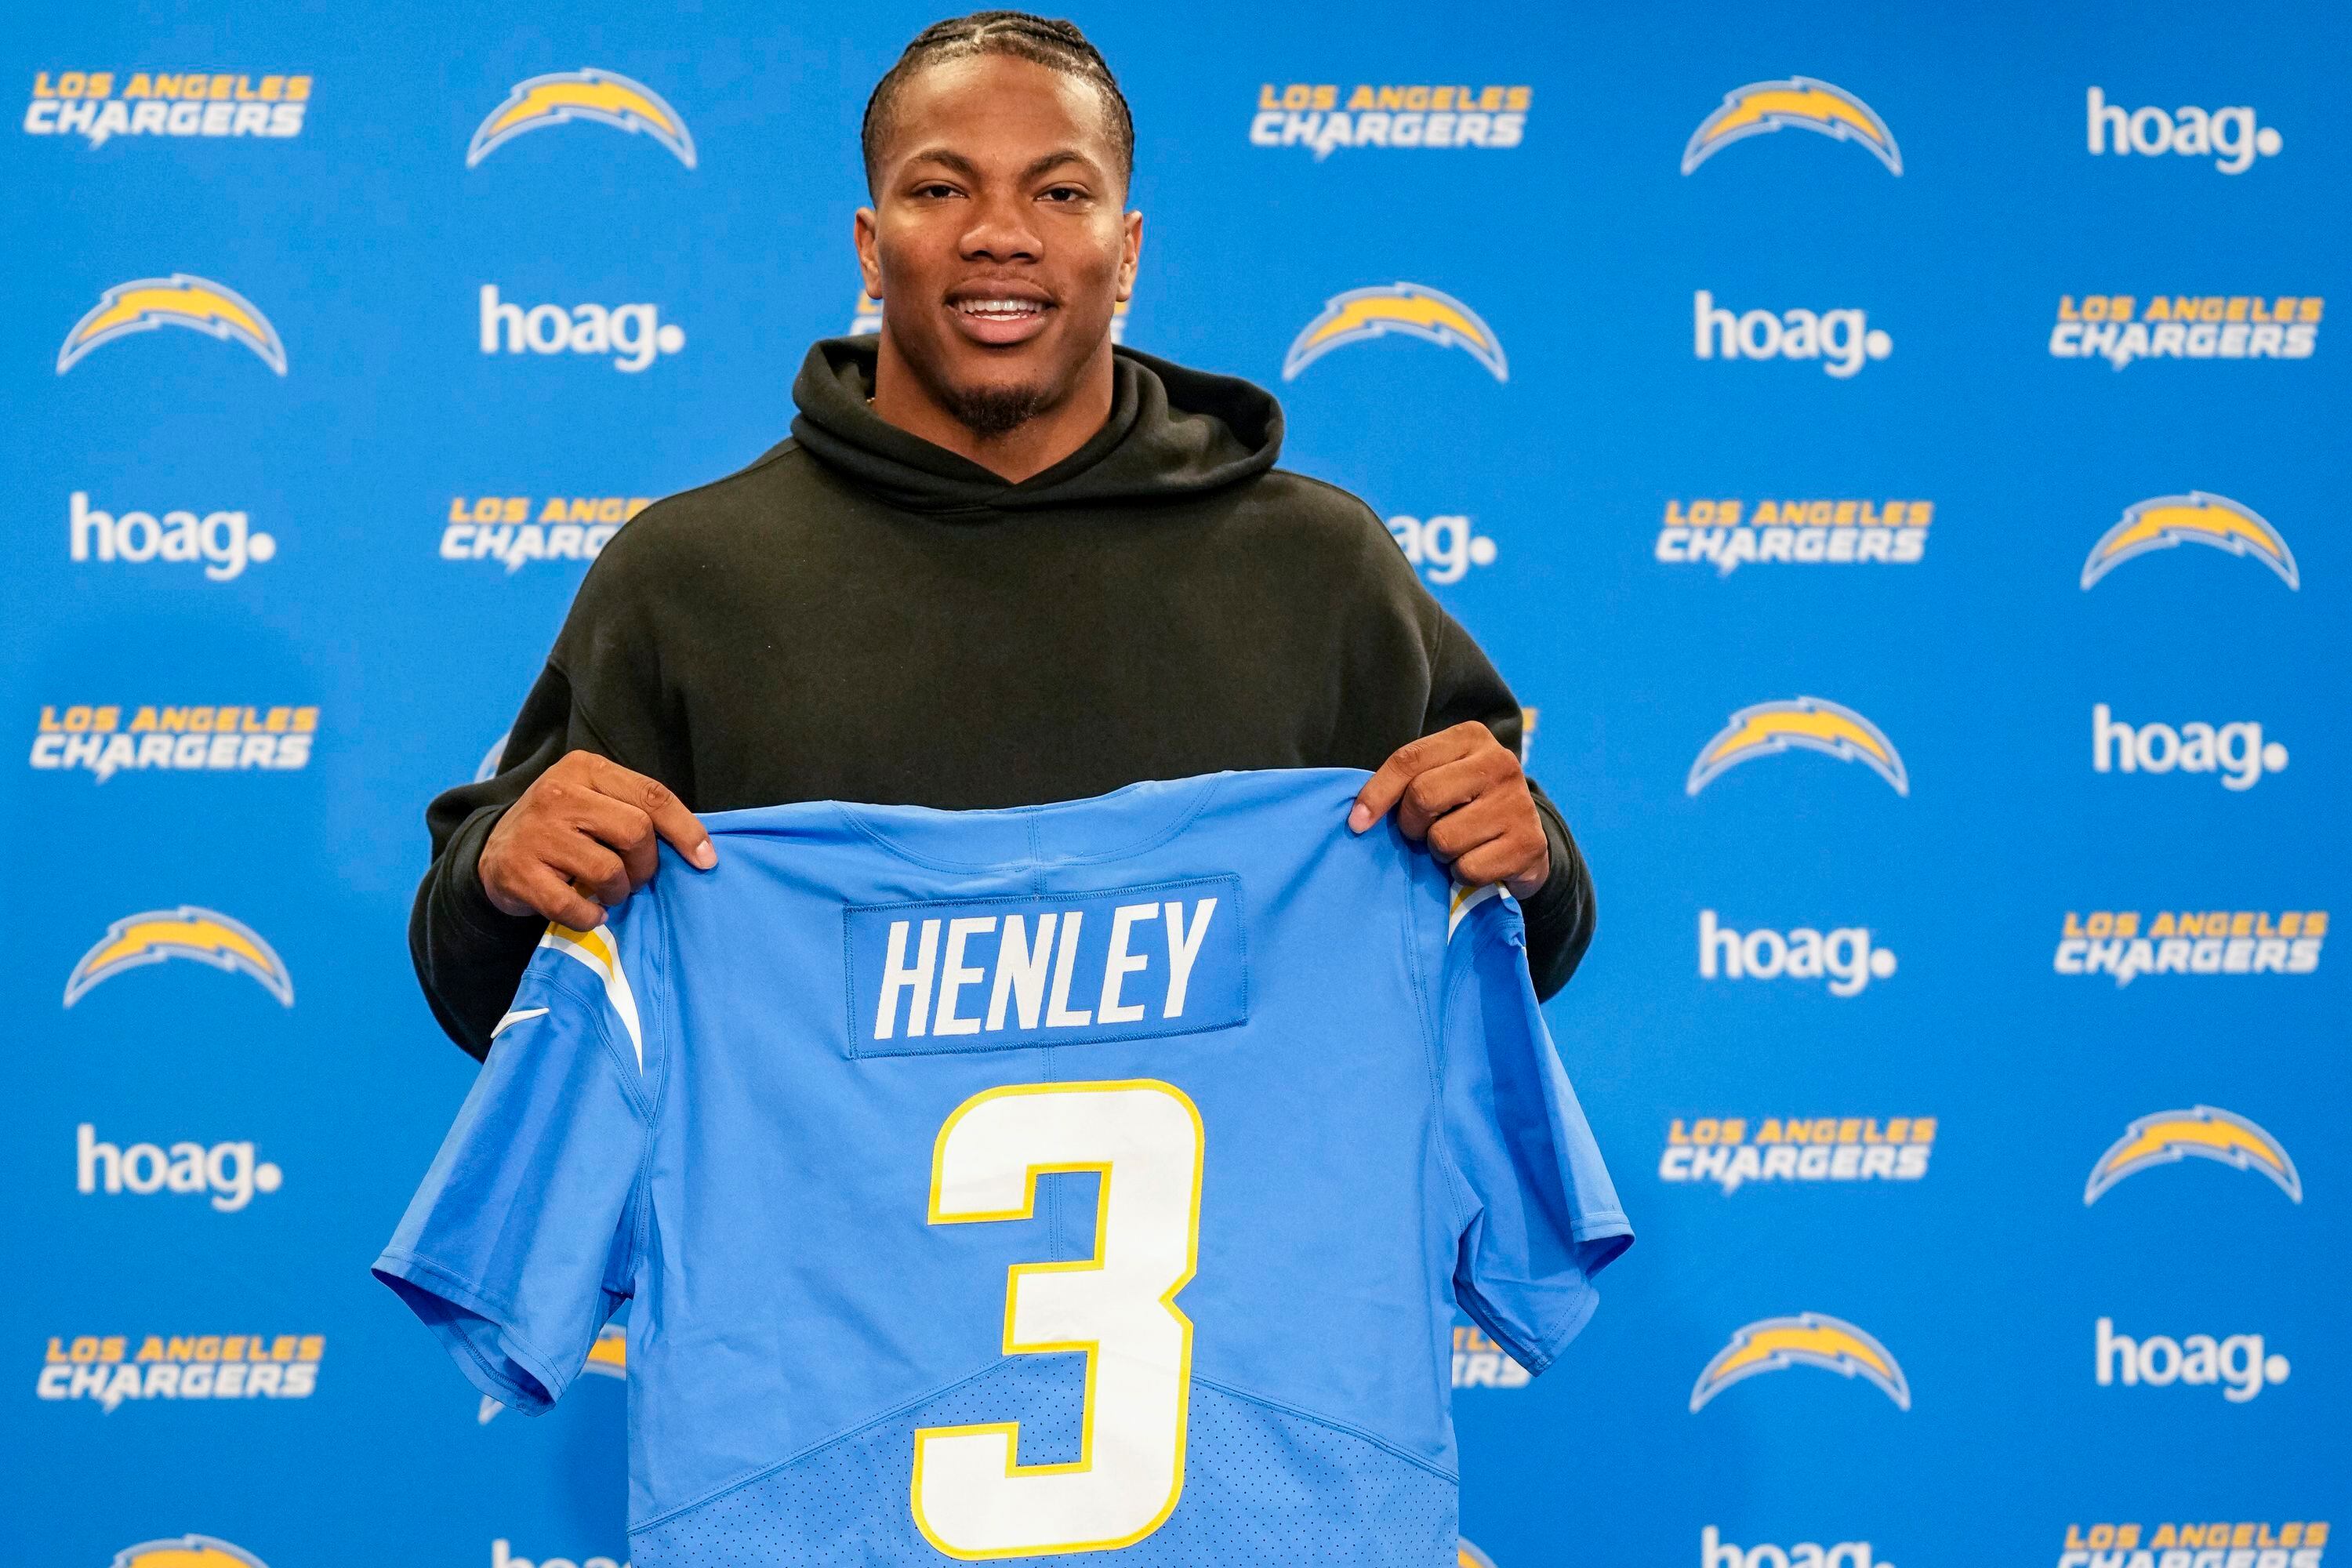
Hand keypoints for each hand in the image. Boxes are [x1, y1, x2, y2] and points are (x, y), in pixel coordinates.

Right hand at [479, 751, 715, 928]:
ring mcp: (536, 832)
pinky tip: (590, 910)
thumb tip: (697, 847)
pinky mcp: (519, 871)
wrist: (494, 850)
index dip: (686, 830)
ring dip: (619, 891)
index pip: (652, 795)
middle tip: (636, 876)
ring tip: (609, 891)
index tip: (706, 859)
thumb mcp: (595, 800)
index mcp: (585, 768)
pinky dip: (591, 915)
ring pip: (609, 870)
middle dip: (647, 864)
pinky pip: (574, 905)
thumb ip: (635, 810)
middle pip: (636, 832)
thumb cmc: (562, 827)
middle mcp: (558, 793)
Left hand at [1348, 722, 1551, 898]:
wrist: (1523, 840)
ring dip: (1439, 853)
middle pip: (1423, 797)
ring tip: (1457, 844)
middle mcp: (1500, 763)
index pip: (1409, 760)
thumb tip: (1359, 817)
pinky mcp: (1528, 843)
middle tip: (1422, 832)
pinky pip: (1467, 869)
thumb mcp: (1439, 778)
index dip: (1376, 794)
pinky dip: (1461, 874)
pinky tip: (1477, 860)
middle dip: (1411, 825)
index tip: (1357, 822)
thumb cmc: (1466, 806)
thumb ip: (1406, 783)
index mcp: (1471, 737)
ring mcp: (1518, 803)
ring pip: (1443, 839)